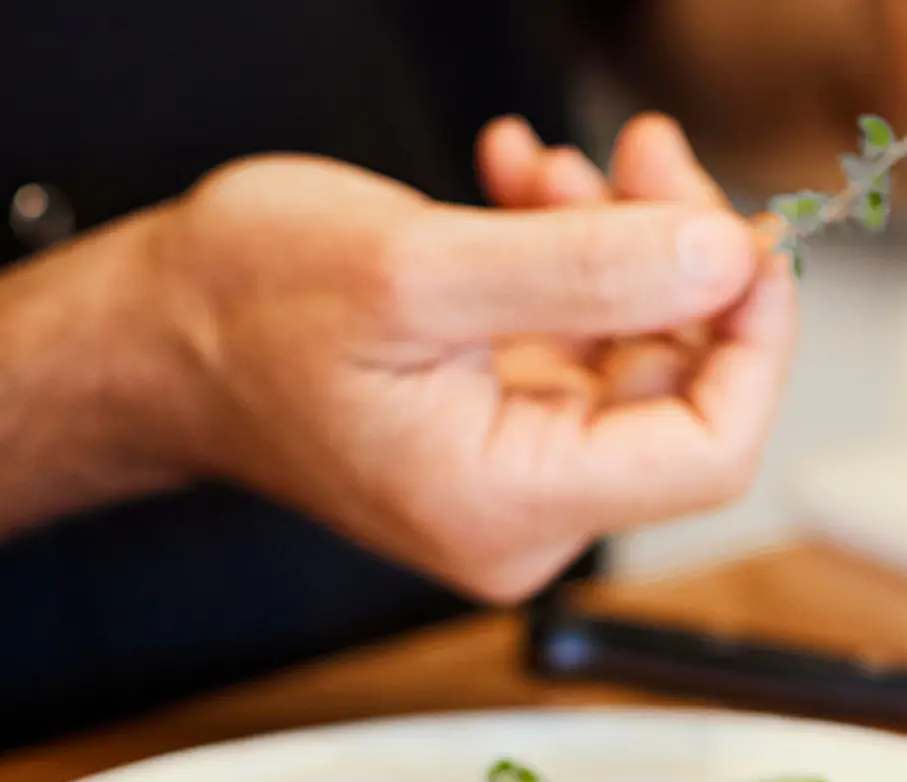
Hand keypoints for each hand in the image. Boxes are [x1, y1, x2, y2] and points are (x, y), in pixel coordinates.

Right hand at [143, 150, 795, 602]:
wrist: (152, 332)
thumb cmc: (238, 313)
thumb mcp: (415, 269)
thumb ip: (583, 268)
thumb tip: (724, 261)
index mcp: (506, 502)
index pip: (707, 449)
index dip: (753, 340)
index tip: (749, 239)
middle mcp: (523, 505)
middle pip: (679, 383)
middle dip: (674, 256)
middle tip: (645, 152)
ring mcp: (515, 462)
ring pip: (636, 346)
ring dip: (615, 240)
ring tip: (552, 168)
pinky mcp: (502, 415)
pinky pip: (581, 333)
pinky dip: (571, 253)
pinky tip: (523, 189)